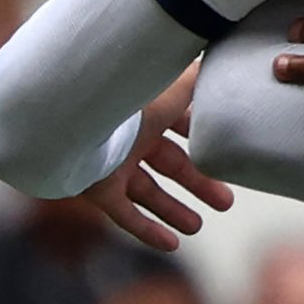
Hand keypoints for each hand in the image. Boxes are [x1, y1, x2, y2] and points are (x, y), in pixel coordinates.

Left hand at [80, 87, 234, 252]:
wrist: (77, 118)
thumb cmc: (130, 96)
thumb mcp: (176, 84)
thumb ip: (201, 78)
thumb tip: (225, 58)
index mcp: (149, 109)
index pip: (179, 124)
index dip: (200, 138)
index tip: (222, 151)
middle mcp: (130, 136)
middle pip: (170, 163)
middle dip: (198, 183)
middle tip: (226, 202)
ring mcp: (112, 164)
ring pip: (147, 192)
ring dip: (173, 210)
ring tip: (198, 227)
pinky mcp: (97, 190)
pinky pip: (124, 215)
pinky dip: (148, 231)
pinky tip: (171, 245)